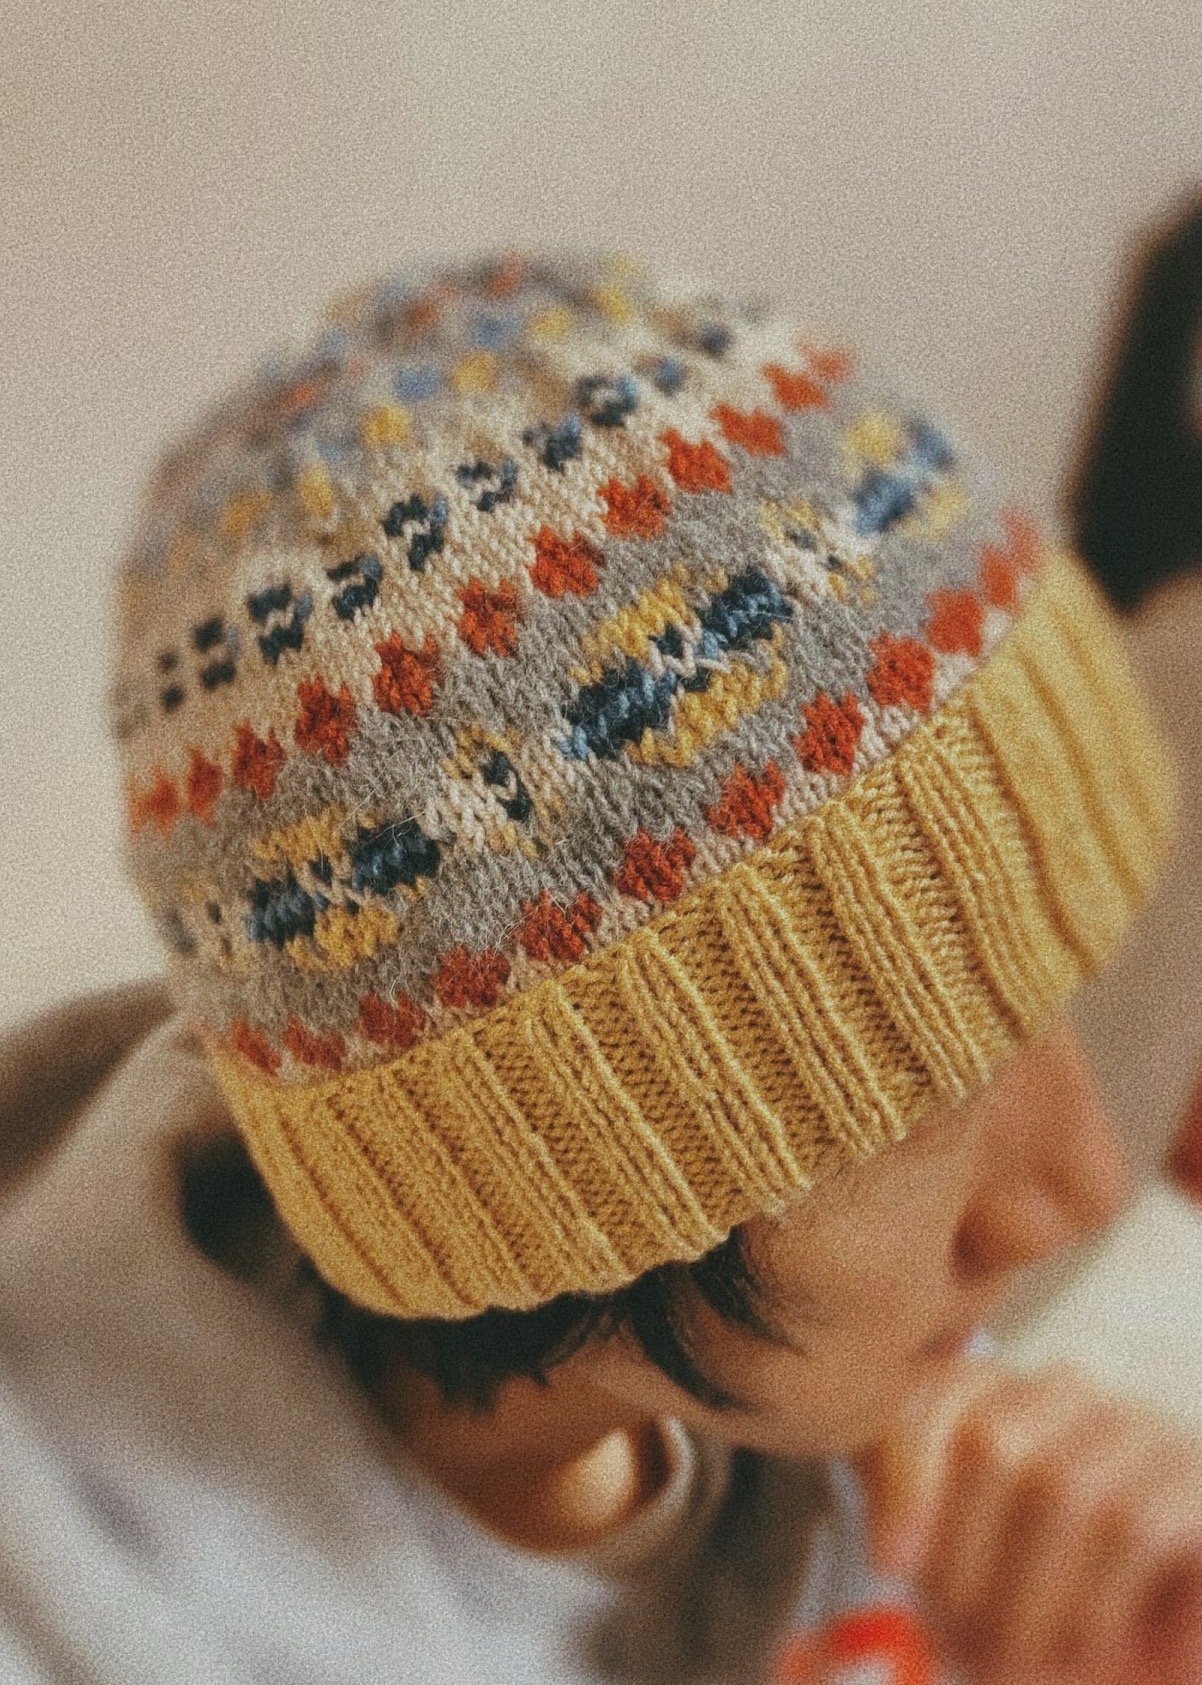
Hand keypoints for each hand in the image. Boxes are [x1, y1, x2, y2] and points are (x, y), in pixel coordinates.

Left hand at [859, 1357, 1201, 1682]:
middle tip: (962, 1640)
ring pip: (1062, 1486)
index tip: (890, 1562)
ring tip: (1021, 1662)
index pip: (941, 1391)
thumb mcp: (955, 1571)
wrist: (1143, 1667)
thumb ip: (909, 1526)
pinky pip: (1138, 1525)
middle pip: (995, 1439)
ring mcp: (1147, 1433)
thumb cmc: (1039, 1614)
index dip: (906, 1470)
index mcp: (1003, 1396)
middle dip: (967, 1555)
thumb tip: (889, 1542)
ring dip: (1030, 1595)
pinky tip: (1093, 1645)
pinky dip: (1099, 1601)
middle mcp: (1075, 1398)